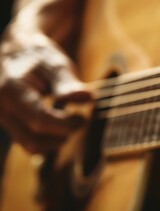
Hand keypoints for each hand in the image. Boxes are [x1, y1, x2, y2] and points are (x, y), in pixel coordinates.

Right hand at [0, 38, 91, 152]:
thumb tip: (87, 98)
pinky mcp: (9, 124)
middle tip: (80, 120)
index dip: (65, 125)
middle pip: (34, 140)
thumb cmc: (38, 56)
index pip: (39, 120)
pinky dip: (48, 139)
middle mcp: (1, 108)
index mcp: (11, 90)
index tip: (82, 118)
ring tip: (71, 122)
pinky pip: (29, 142)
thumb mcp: (55, 63)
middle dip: (62, 135)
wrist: (16, 52)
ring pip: (31, 146)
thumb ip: (68, 83)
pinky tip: (60, 126)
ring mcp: (2, 118)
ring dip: (56, 140)